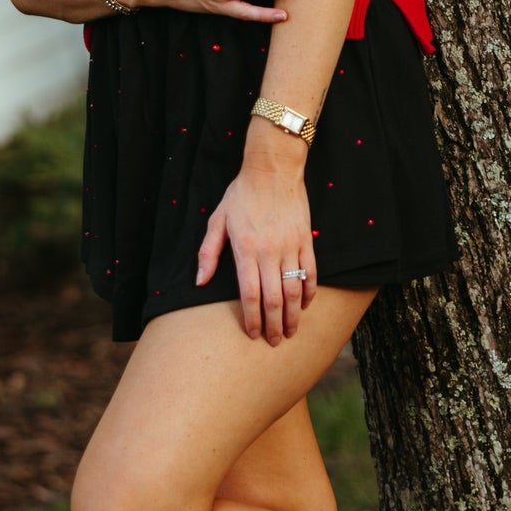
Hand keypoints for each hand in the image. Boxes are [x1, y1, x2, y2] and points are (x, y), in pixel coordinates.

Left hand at [194, 159, 317, 342]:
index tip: (253, 334)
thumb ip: (208, 253)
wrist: (272, 169)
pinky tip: (306, 305)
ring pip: (294, 289)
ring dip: (294, 315)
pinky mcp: (305, 240)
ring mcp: (290, 246)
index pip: (249, 294)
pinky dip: (309, 291)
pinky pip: (310, 272)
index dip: (251, 318)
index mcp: (245, 249)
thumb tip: (200, 281)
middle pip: (274, 298)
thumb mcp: (217, 220)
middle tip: (275, 341)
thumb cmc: (241, 194)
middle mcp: (269, 251)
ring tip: (292, 332)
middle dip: (274, 324)